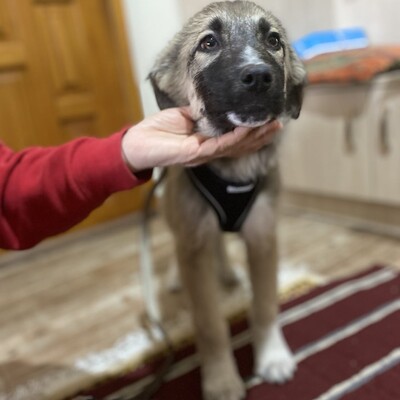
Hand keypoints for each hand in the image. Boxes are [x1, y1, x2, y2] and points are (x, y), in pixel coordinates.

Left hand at [121, 107, 281, 171]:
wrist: (136, 144)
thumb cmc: (157, 131)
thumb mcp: (183, 117)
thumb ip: (201, 113)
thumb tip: (216, 101)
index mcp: (207, 142)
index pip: (236, 139)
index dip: (253, 132)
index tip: (269, 120)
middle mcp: (209, 151)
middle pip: (241, 146)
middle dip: (261, 136)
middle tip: (279, 125)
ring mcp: (204, 154)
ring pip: (235, 147)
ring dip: (254, 137)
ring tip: (271, 126)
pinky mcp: (195, 153)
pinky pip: (219, 145)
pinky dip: (235, 137)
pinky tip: (247, 129)